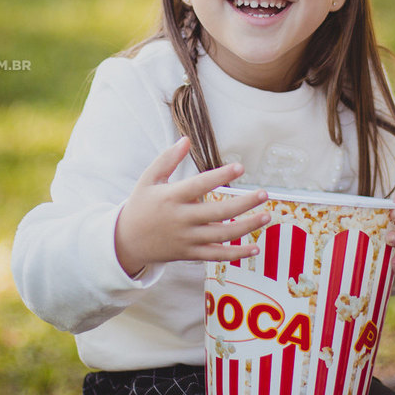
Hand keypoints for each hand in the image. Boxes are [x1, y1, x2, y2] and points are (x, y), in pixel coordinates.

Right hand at [114, 137, 269, 276]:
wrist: (126, 242)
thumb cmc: (140, 205)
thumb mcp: (148, 179)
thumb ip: (167, 159)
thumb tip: (186, 139)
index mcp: (171, 197)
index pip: (200, 185)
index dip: (220, 176)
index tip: (240, 167)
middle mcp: (181, 219)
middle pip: (217, 212)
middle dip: (243, 204)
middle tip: (264, 194)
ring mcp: (187, 239)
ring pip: (222, 235)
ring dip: (247, 227)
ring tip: (267, 216)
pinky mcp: (190, 253)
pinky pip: (217, 255)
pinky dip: (236, 254)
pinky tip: (255, 249)